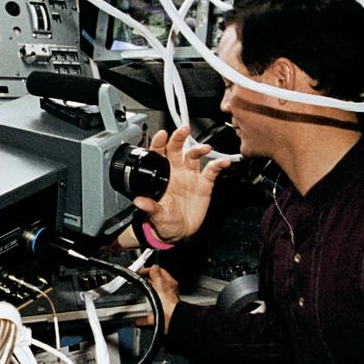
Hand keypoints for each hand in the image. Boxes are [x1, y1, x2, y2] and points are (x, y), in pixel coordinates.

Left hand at [133, 127, 229, 242]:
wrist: (178, 233)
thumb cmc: (164, 222)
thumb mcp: (156, 216)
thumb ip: (149, 207)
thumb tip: (139, 201)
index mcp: (162, 176)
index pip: (159, 154)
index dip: (160, 143)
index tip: (162, 135)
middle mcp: (176, 172)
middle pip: (177, 149)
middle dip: (179, 138)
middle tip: (183, 130)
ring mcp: (191, 176)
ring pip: (194, 156)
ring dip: (199, 150)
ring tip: (205, 148)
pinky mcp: (204, 184)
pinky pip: (212, 171)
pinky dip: (219, 165)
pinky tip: (224, 163)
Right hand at [136, 264, 179, 333]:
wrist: (170, 318)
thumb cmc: (169, 301)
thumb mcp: (160, 282)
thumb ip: (156, 273)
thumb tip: (154, 267)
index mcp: (169, 284)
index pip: (160, 272)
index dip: (150, 270)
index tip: (140, 272)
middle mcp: (167, 294)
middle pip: (155, 286)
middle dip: (146, 284)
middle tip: (137, 282)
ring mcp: (162, 305)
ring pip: (151, 300)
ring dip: (143, 300)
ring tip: (136, 297)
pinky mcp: (157, 315)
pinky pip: (147, 316)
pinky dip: (141, 318)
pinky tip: (136, 318)